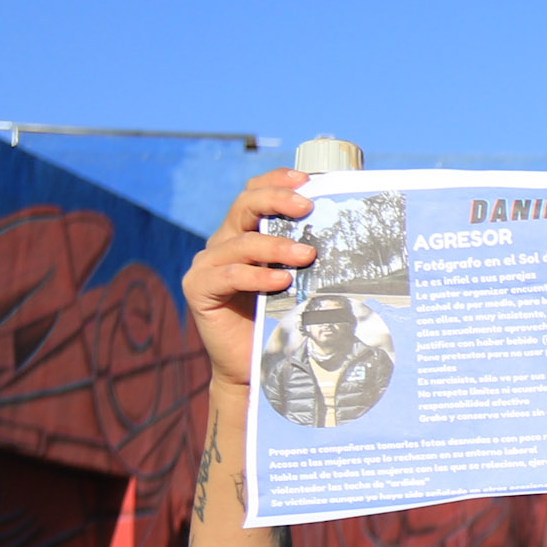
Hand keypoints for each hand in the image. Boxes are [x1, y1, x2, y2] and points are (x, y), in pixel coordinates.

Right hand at [182, 172, 317, 385]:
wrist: (257, 365)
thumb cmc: (284, 320)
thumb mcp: (300, 280)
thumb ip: (307, 255)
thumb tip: (347, 234)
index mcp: (246, 233)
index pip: (255, 194)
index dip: (276, 182)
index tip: (307, 180)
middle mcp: (224, 243)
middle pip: (244, 206)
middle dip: (276, 201)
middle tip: (306, 207)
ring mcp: (208, 264)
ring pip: (240, 242)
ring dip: (276, 246)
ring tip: (307, 256)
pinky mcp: (198, 288)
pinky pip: (227, 275)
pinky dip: (256, 276)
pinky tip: (281, 281)